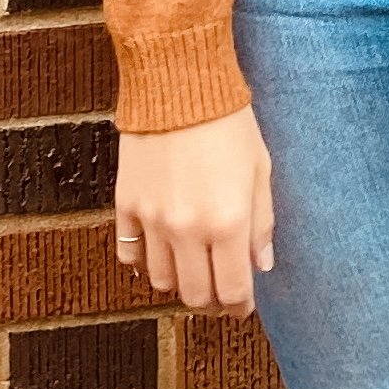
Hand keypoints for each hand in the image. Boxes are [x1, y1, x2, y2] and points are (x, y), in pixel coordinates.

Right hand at [113, 110, 273, 313]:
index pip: (232, 291)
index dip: (238, 306)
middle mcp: (188, 229)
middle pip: (195, 295)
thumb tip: (262, 265)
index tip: (242, 305)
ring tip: (192, 269)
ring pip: (161, 281)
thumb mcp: (260, 169)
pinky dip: (144, 261)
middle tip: (219, 291)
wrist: (178, 82)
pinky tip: (160, 251)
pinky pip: (130, 253)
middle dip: (211, 301)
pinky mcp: (126, 204)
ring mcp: (152, 220)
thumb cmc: (228, 122)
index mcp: (228, 222)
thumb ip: (262, 222)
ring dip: (179, 283)